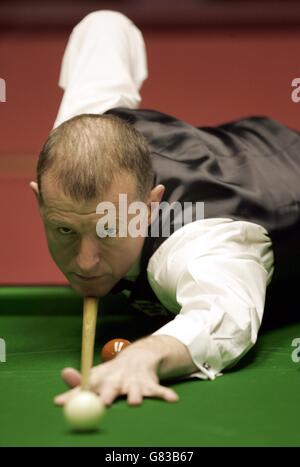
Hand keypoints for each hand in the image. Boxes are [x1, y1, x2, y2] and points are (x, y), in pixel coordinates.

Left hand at [54, 337, 179, 405]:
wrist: (139, 357)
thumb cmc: (112, 375)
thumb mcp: (94, 379)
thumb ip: (77, 389)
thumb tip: (56, 402)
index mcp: (102, 379)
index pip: (86, 387)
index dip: (75, 394)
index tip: (60, 402)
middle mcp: (117, 380)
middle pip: (111, 388)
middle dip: (108, 395)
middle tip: (104, 402)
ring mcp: (134, 382)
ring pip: (136, 390)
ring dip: (136, 396)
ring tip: (135, 402)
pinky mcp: (150, 384)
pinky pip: (159, 391)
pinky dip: (165, 395)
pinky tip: (172, 400)